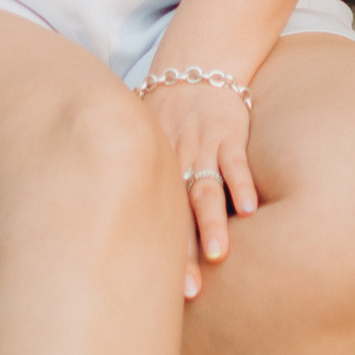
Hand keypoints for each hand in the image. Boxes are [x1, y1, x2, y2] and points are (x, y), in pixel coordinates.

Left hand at [139, 78, 259, 297]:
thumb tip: (103, 216)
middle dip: (183, 253)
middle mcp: (174, 162)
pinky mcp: (230, 133)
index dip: (155, 254)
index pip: (150, 218)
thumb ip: (128, 169)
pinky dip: (243, 182)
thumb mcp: (138, 134)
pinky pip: (236, 159)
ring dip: (212, 222)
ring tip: (219, 255)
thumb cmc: (165, 107)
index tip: (156, 291)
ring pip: (206, 189)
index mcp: (152, 168)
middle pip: (176, 214)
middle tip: (187, 291)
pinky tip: (251, 208)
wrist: (197, 63)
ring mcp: (203, 147)